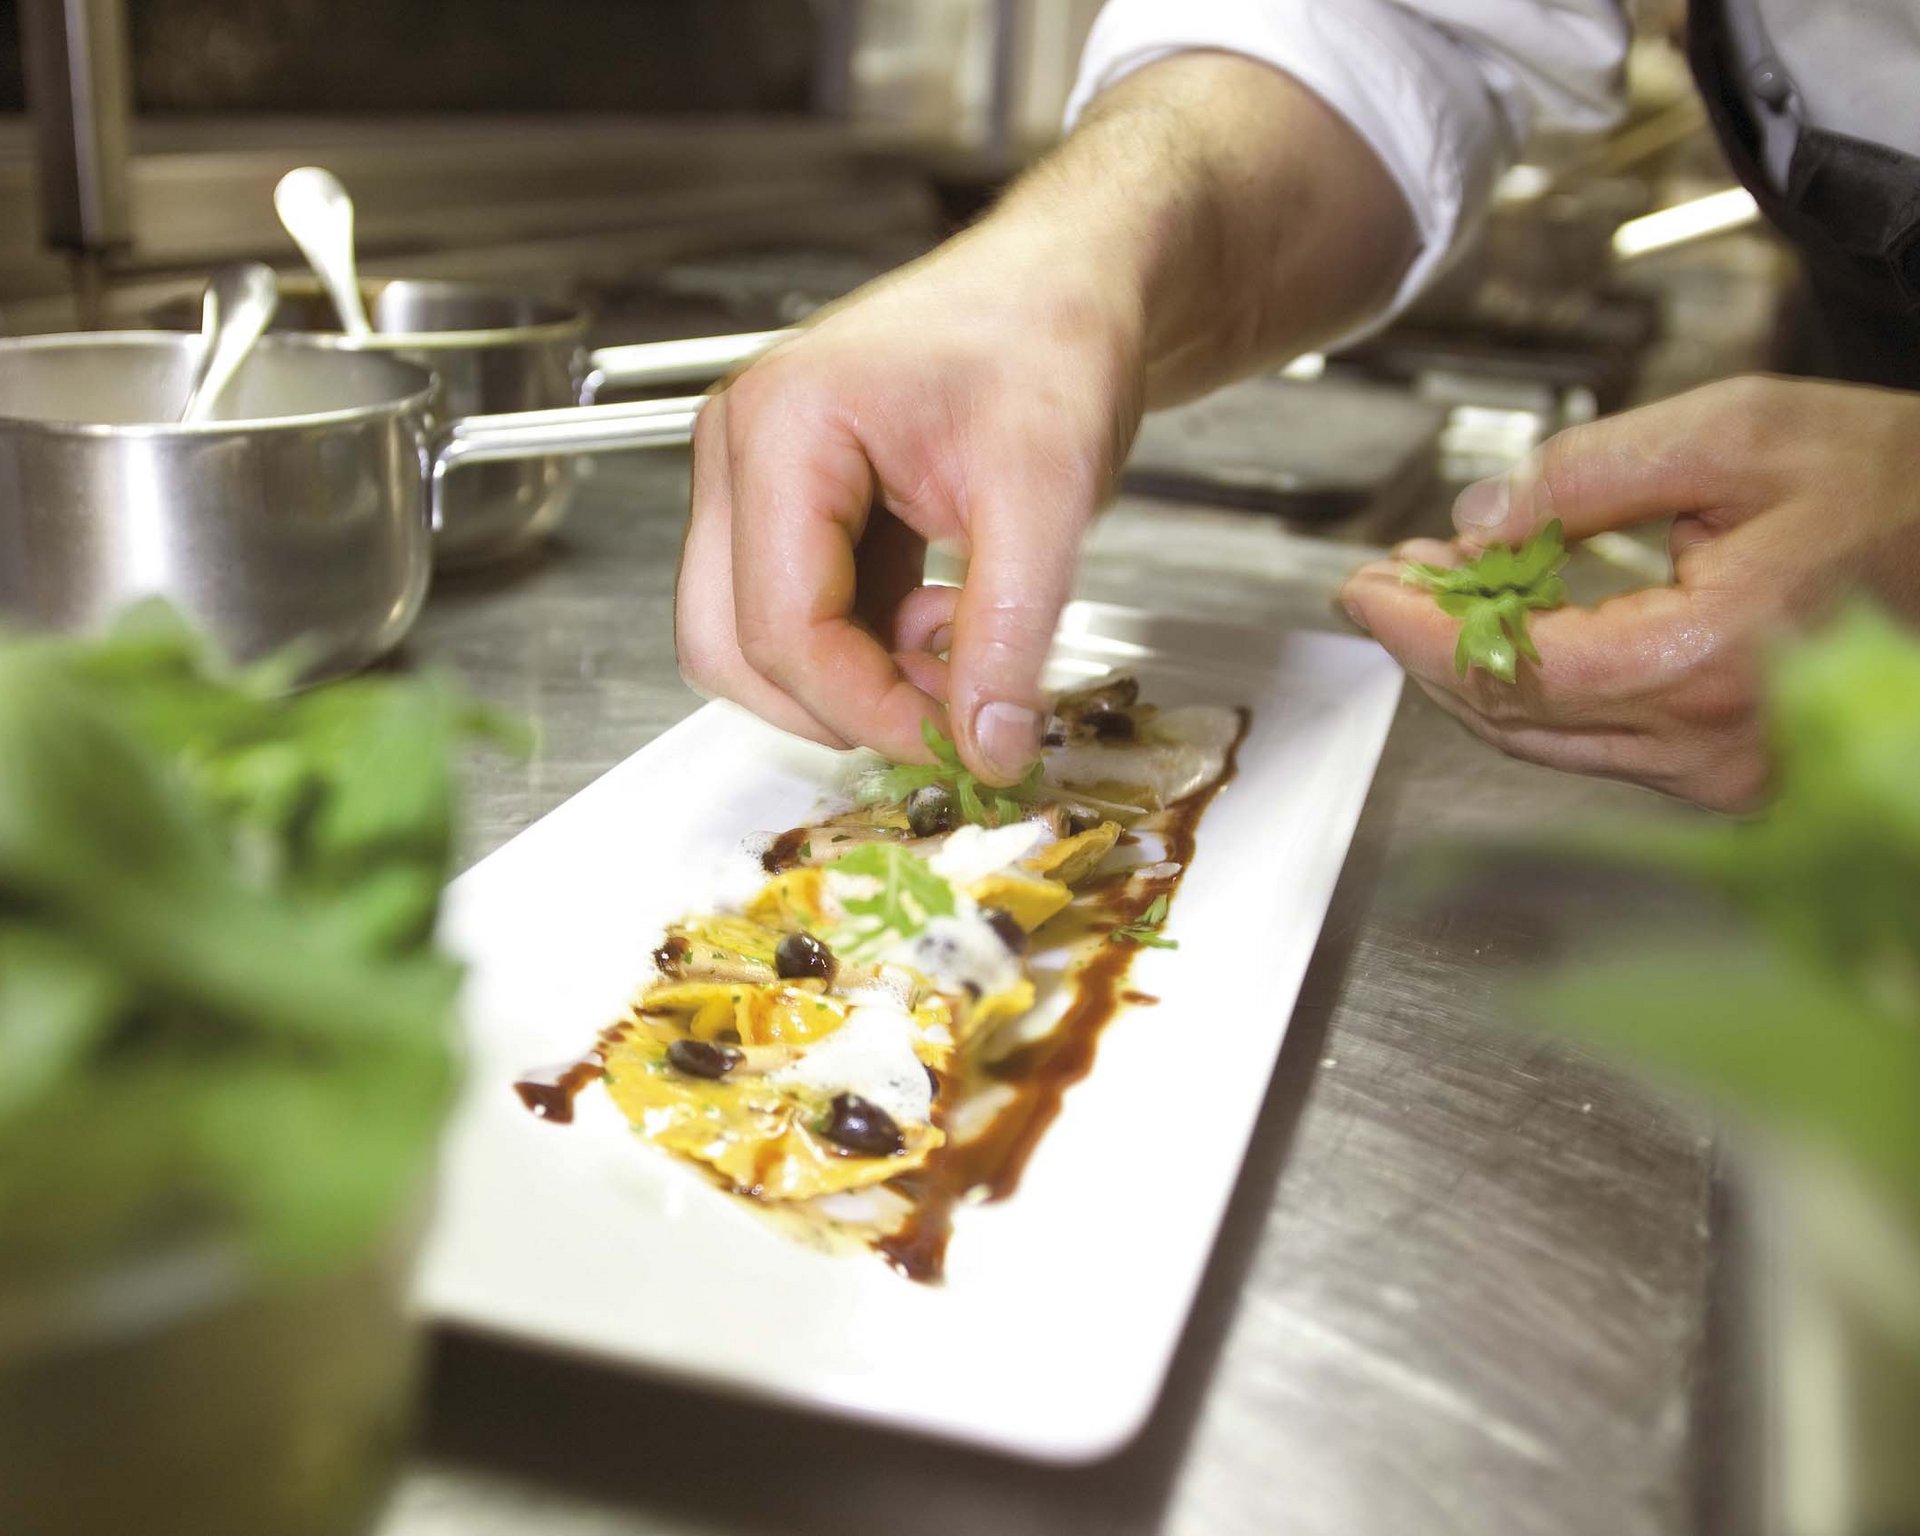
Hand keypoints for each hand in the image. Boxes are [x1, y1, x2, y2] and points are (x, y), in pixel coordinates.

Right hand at [676, 224, 1144, 783]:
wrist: (1067, 287)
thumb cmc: (1048, 337)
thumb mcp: (1049, 494)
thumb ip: (1011, 633)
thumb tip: (985, 746)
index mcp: (783, 427)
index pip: (780, 625)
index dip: (865, 707)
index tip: (952, 742)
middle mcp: (743, 452)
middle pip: (732, 647)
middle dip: (840, 703)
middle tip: (947, 714)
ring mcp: (756, 482)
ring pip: (755, 644)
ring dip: (853, 681)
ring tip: (957, 649)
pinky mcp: (791, 509)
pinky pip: (800, 619)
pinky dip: (867, 652)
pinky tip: (944, 621)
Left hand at [1339, 376, 1919, 810]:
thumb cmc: (1884, 481)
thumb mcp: (1732, 433)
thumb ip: (1586, 475)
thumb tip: (1477, 523)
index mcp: (1708, 658)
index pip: (1512, 668)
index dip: (1421, 630)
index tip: (1360, 588)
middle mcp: (1711, 743)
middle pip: (1511, 714)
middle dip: (1430, 645)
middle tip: (1383, 580)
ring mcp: (1721, 771)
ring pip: (1542, 736)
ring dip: (1472, 666)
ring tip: (1431, 587)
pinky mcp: (1726, 773)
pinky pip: (1593, 739)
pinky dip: (1532, 685)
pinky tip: (1507, 623)